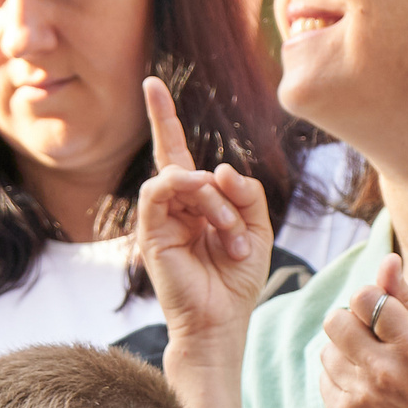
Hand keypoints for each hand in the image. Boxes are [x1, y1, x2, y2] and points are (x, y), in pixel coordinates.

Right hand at [132, 75, 271, 360]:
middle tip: (171, 121)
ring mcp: (160, 219)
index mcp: (196, 204)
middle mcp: (174, 207)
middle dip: (169, 129)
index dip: (163, 119)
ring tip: (230, 236)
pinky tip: (208, 212)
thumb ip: (246, 191)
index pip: (178, 155)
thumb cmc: (237, 281)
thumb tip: (217, 169)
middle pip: (174, 157)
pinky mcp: (150, 232)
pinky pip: (160, 189)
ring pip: (181, 177)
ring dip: (215, 202)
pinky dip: (187, 191)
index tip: (151, 84)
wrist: (221, 323)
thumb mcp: (258, 228)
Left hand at [316, 254, 407, 407]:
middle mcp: (384, 371)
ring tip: (366, 363)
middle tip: (365, 334)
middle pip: (336, 321)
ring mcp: (361, 396)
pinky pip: (323, 377)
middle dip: (347, 321)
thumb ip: (404, 297)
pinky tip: (360, 384)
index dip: (367, 298)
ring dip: (342, 350)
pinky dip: (337, 376)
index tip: (376, 309)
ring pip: (326, 350)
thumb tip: (387, 259)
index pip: (366, 298)